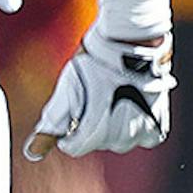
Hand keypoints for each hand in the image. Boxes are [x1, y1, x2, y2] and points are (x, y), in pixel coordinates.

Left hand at [26, 25, 173, 159]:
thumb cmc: (96, 62)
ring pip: (123, 141)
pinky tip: (134, 109)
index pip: (74, 147)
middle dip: (94, 125)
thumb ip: (51, 124)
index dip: (69, 128)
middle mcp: (119, 137)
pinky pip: (149, 137)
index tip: (75, 107)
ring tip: (114, 98)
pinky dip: (141, 128)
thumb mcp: (67, 90)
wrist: (131, 39)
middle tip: (97, 96)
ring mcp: (141, 129)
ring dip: (116, 126)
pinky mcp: (159, 119)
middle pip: (99, 143)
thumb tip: (33, 152)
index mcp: (93, 132)